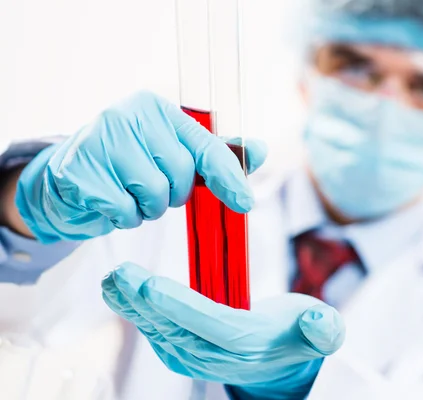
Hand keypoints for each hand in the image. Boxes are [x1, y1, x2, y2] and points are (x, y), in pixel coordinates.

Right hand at [15, 91, 266, 242]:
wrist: (66, 179)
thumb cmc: (127, 166)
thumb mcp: (170, 152)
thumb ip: (213, 154)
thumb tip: (260, 150)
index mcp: (156, 108)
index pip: (205, 147)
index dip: (228, 178)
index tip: (246, 203)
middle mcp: (128, 117)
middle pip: (181, 175)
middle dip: (172, 193)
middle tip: (148, 186)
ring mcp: (101, 142)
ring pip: (156, 195)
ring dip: (148, 208)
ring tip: (127, 192)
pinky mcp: (81, 173)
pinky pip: (126, 211)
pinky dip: (123, 217)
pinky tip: (107, 200)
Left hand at [102, 263, 344, 398]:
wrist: (280, 365)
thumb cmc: (297, 334)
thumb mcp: (320, 329)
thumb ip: (322, 329)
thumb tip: (320, 324)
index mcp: (248, 344)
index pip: (209, 324)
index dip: (179, 306)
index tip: (151, 286)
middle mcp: (217, 355)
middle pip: (175, 328)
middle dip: (144, 302)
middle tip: (118, 276)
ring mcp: (197, 357)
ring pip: (160, 331)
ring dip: (133, 306)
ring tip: (113, 281)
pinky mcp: (185, 352)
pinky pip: (158, 332)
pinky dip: (138, 312)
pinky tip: (123, 294)